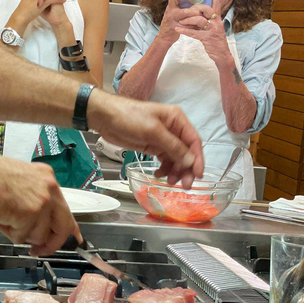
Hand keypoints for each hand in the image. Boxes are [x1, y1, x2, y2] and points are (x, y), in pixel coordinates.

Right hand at [0, 153, 79, 255]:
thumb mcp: (19, 183)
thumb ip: (34, 200)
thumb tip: (39, 224)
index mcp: (47, 178)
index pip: (66, 208)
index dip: (71, 228)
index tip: (75, 238)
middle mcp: (49, 188)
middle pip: (63, 226)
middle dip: (52, 244)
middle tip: (38, 250)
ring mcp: (42, 202)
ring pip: (40, 235)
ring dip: (21, 234)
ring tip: (5, 218)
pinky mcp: (30, 214)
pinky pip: (22, 237)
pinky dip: (9, 233)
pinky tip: (0, 217)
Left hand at [88, 91, 204, 187]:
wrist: (105, 117)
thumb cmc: (129, 117)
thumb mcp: (153, 131)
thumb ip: (173, 146)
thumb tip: (191, 161)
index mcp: (177, 119)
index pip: (194, 141)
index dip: (198, 159)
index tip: (198, 175)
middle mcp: (173, 129)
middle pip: (186, 152)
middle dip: (186, 168)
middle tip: (184, 185)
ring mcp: (163, 139)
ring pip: (176, 158)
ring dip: (175, 171)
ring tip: (168, 182)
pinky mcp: (153, 146)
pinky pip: (165, 160)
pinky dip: (164, 169)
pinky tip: (159, 175)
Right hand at [156, 0, 208, 46]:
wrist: (167, 35)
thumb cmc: (179, 19)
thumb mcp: (183, 7)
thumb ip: (190, 0)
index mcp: (175, 1)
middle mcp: (171, 7)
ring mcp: (172, 17)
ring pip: (180, 12)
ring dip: (191, 12)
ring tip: (199, 12)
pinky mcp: (175, 27)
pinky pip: (183, 24)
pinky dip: (192, 24)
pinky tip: (199, 23)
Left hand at [174, 0, 230, 64]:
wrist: (222, 55)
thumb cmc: (215, 41)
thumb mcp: (212, 28)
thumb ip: (205, 20)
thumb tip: (195, 14)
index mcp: (218, 19)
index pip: (217, 4)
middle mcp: (216, 23)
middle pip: (205, 10)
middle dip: (193, 9)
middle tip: (184, 11)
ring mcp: (212, 30)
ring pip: (199, 20)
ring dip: (188, 20)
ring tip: (180, 21)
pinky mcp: (207, 38)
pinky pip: (194, 33)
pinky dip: (185, 31)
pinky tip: (178, 29)